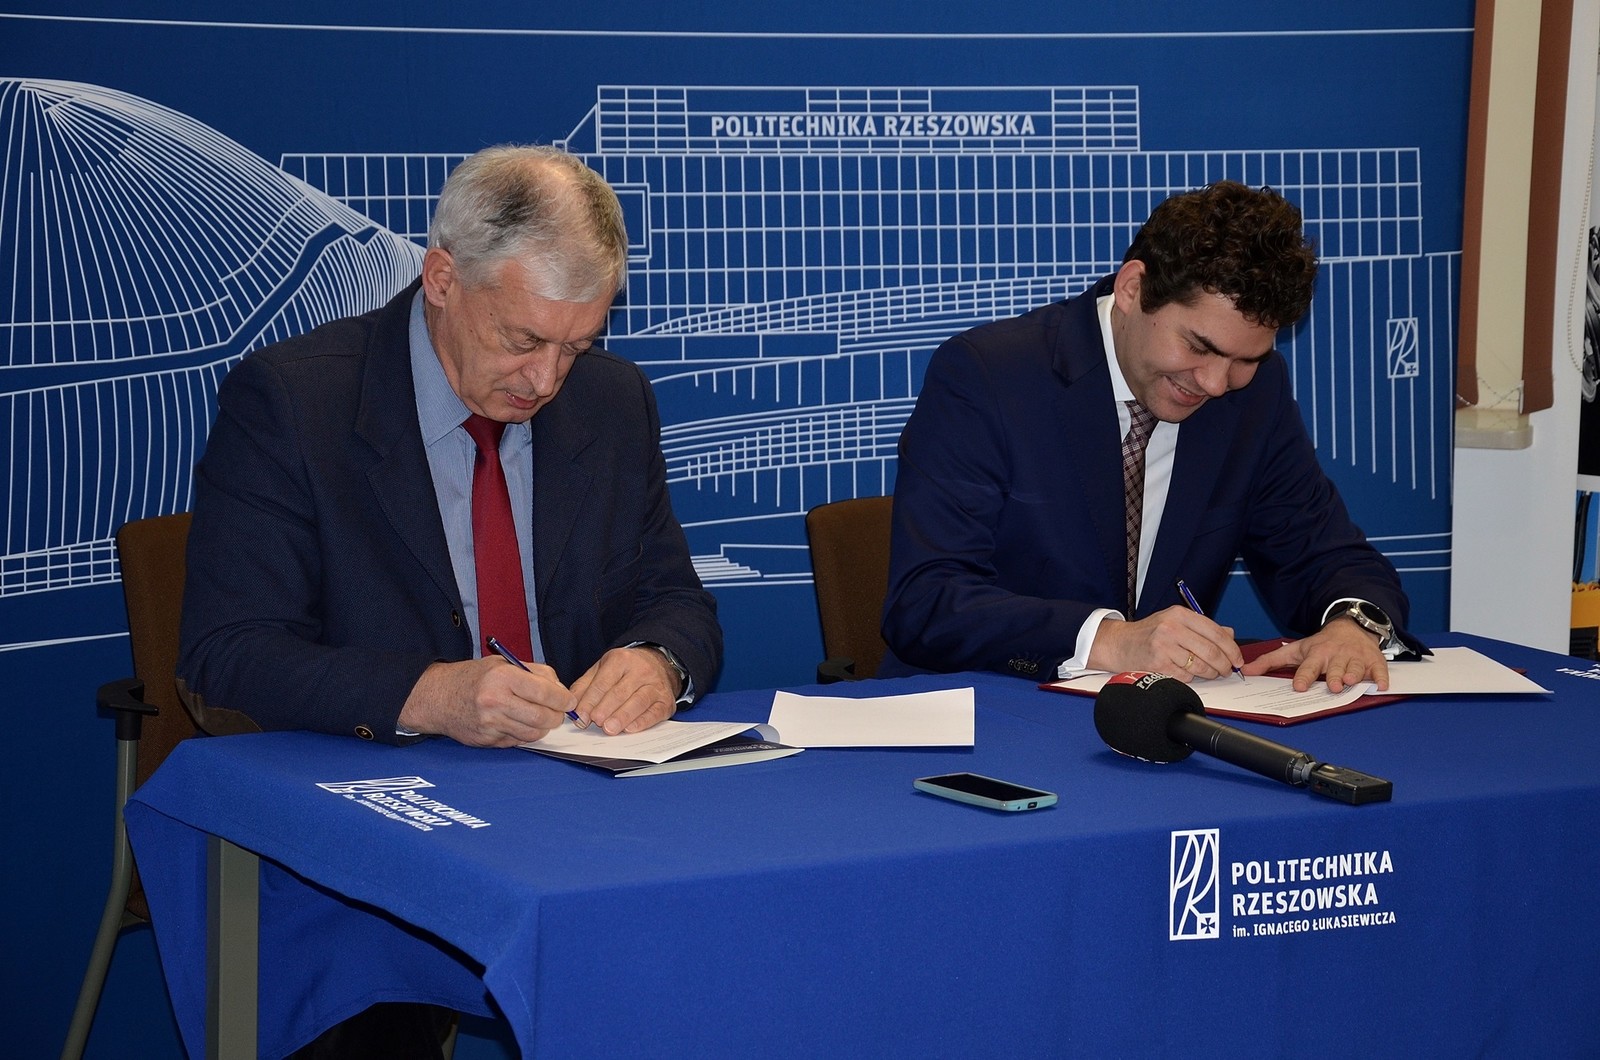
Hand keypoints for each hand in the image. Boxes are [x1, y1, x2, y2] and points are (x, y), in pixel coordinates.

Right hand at [399, 657, 576, 746]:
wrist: (438, 697)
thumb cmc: (473, 678)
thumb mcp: (503, 664)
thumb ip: (535, 674)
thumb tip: (562, 692)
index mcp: (502, 677)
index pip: (545, 693)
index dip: (564, 699)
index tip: (569, 701)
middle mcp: (495, 701)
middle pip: (543, 717)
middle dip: (556, 716)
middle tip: (558, 712)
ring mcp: (490, 724)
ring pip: (533, 733)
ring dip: (542, 727)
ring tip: (538, 716)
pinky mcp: (487, 741)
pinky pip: (518, 741)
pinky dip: (524, 734)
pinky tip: (518, 723)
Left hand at [570, 646, 679, 734]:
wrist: (659, 664)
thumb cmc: (625, 671)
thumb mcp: (602, 670)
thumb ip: (585, 686)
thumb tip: (572, 708)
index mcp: (620, 659)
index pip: (603, 683)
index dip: (590, 701)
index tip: (581, 716)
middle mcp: (641, 670)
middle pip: (620, 692)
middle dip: (606, 709)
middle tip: (595, 722)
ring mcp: (656, 685)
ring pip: (638, 701)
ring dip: (622, 717)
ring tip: (609, 728)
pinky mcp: (666, 701)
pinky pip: (654, 712)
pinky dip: (643, 722)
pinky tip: (630, 729)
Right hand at [1087, 605, 1244, 682]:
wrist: (1119, 644)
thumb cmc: (1149, 633)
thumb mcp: (1175, 622)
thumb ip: (1203, 627)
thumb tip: (1230, 635)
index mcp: (1179, 614)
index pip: (1215, 632)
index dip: (1231, 648)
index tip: (1237, 659)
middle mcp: (1171, 628)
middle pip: (1211, 651)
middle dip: (1224, 664)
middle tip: (1227, 670)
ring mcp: (1163, 646)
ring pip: (1200, 666)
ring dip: (1210, 673)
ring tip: (1210, 673)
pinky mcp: (1157, 663)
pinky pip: (1185, 676)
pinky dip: (1191, 678)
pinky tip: (1188, 674)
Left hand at [1243, 618, 1388, 692]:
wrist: (1350, 627)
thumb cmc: (1321, 643)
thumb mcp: (1295, 650)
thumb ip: (1271, 661)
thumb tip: (1246, 670)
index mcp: (1317, 654)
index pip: (1308, 667)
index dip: (1304, 676)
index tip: (1299, 686)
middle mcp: (1336, 656)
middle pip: (1335, 669)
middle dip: (1334, 676)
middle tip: (1332, 686)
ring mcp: (1355, 658)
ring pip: (1356, 668)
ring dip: (1354, 675)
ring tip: (1351, 682)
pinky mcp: (1373, 660)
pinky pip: (1378, 669)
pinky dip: (1381, 677)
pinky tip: (1381, 685)